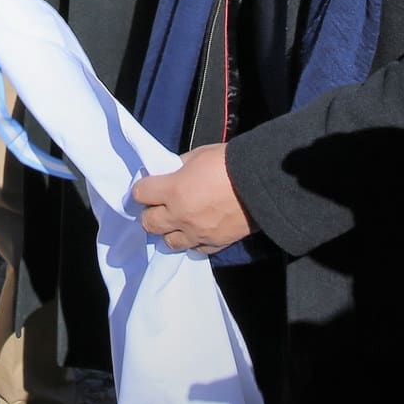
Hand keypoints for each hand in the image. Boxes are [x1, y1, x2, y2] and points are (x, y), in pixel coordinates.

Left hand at [130, 142, 251, 254]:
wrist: (264, 183)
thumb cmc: (229, 163)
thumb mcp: (198, 155)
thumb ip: (179, 166)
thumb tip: (170, 172)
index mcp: (173, 191)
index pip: (139, 194)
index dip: (142, 189)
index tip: (148, 187)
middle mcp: (180, 216)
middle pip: (148, 223)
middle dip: (150, 213)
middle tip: (159, 206)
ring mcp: (197, 232)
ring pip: (169, 242)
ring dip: (169, 231)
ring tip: (178, 221)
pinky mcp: (215, 243)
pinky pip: (196, 249)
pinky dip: (193, 240)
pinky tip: (197, 230)